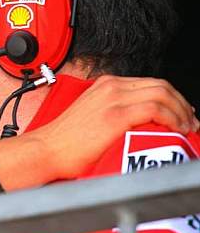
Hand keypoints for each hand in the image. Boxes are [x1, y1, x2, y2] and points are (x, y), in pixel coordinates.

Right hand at [33, 75, 198, 179]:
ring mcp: (113, 99)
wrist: (47, 150)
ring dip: (181, 111)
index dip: (172, 97)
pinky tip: (176, 129)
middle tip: (190, 122)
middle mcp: (110, 86)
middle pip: (160, 85)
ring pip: (162, 93)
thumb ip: (112, 110)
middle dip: (182, 103)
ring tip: (187, 128)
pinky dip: (172, 117)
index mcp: (105, 85)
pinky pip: (156, 109)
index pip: (150, 83)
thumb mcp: (90, 114)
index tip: (181, 114)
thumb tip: (138, 122)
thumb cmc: (65, 141)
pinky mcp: (115, 116)